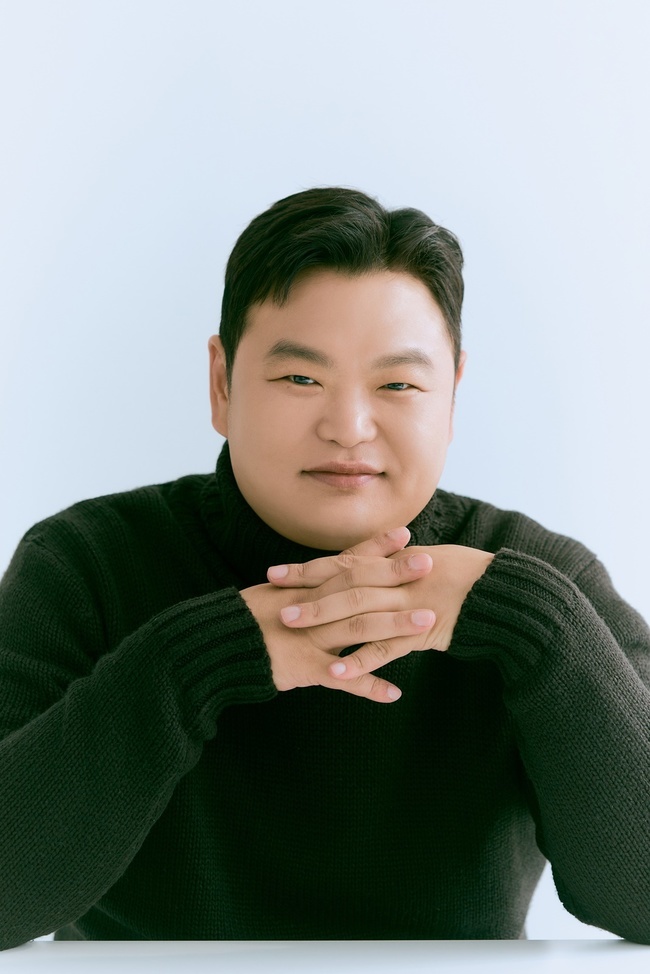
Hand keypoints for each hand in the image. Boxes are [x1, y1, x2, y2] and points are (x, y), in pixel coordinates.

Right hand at [240, 528, 437, 703]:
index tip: (407, 534)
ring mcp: (312, 637)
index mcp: (307, 588)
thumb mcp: (274, 594)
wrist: (219, 646)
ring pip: (359, 628)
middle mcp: (313, 607)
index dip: (377, 548)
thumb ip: (303, 585)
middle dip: (396, 576)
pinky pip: (343, 678)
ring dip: (395, 625)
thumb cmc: (244, 619)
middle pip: (360, 587)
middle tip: (429, 564)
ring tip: (428, 622)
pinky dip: (369, 686)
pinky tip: (394, 693)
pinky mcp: (307, 668)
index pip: (347, 562)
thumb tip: (327, 574)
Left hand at [267, 535, 493, 683]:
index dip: (308, 568)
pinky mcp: (420, 633)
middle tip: (274, 602)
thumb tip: (373, 557)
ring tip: (293, 628)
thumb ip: (396, 561)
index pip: (343, 562)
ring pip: (358, 613)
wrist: (500, 594)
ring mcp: (407, 607)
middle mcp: (397, 581)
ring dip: (323, 621)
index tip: (276, 572)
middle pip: (344, 585)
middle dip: (307, 593)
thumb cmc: (466, 573)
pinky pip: (385, 649)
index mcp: (396, 561)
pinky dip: (359, 660)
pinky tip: (335, 671)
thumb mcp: (429, 558)